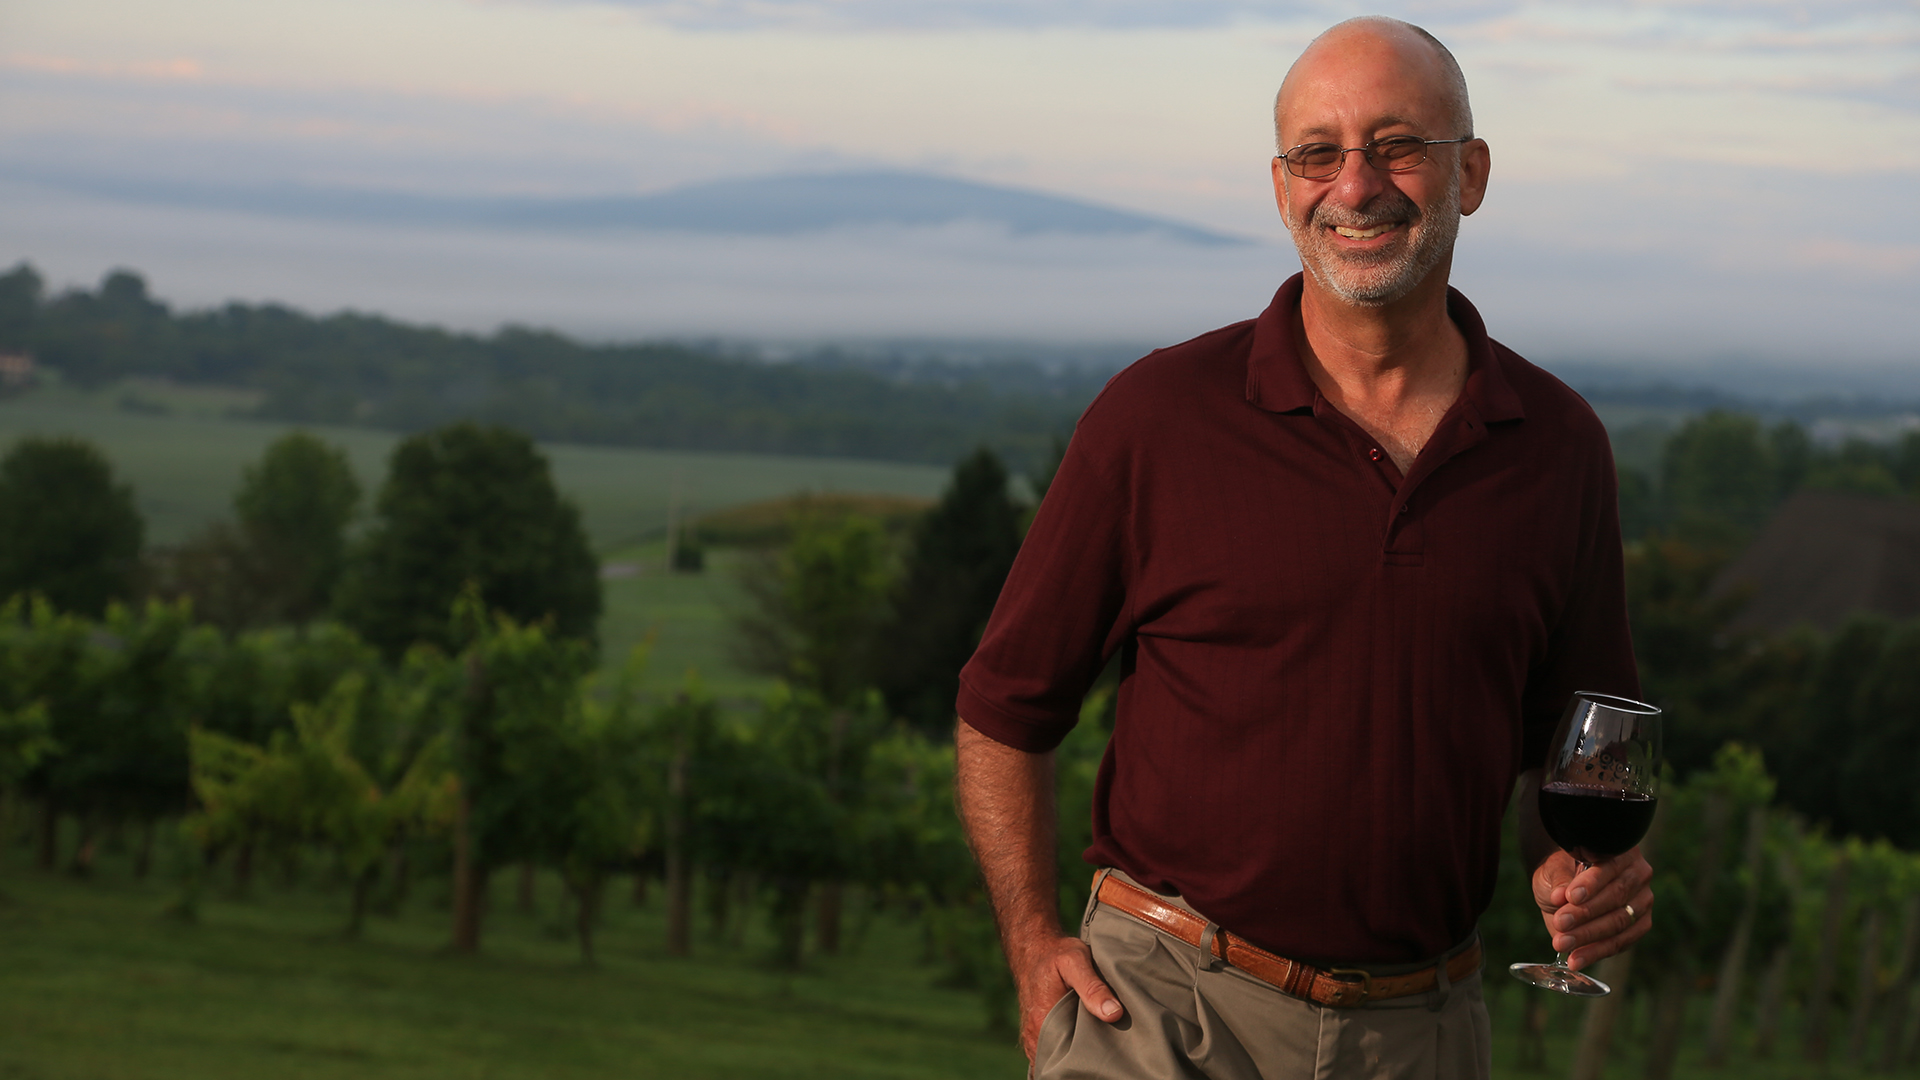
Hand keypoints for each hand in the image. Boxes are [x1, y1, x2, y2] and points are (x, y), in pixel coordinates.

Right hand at [1015, 933, 1124, 1059]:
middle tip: (1106, 1051)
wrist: (1033, 947)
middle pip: (1060, 1062)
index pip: (1064, 1060)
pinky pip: (1050, 1052)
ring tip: (1096, 1046)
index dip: (1086, 1060)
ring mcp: (1034, 1035)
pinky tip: (1082, 1041)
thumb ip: (1093, 987)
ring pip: (1055, 1058)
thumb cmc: (1056, 953)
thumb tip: (1113, 1014)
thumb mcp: (1076, 962)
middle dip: (1081, 1060)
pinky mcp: (1037, 1033)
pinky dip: (1065, 1051)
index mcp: (1043, 1022)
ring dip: (1072, 1056)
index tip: (1105, 1055)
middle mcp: (1035, 1034)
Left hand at [1530, 847, 1652, 970]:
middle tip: (1560, 923)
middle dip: (1585, 913)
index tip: (1570, 897)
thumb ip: (1559, 880)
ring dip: (1588, 936)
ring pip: (1619, 922)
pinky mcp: (1640, 925)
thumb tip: (1561, 895)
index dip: (1591, 883)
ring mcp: (1643, 901)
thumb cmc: (1559, 873)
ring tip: (1561, 944)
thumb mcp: (1552, 870)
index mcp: (1620, 850)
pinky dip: (1596, 952)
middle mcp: (1638, 873)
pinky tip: (1576, 959)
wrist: (1563, 891)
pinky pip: (1621, 942)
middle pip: (1616, 897)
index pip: (1609, 867)